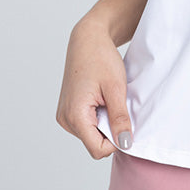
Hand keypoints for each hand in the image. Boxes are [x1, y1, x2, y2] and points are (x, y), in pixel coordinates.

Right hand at [55, 19, 131, 157]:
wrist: (87, 40)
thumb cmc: (101, 59)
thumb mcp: (116, 89)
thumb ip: (120, 119)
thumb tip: (125, 143)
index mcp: (74, 115)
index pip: (98, 149)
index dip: (116, 141)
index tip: (125, 121)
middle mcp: (65, 119)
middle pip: (94, 143)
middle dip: (110, 130)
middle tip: (116, 104)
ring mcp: (64, 116)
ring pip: (91, 135)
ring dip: (105, 123)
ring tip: (108, 99)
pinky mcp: (67, 111)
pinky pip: (87, 126)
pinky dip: (98, 117)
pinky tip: (101, 100)